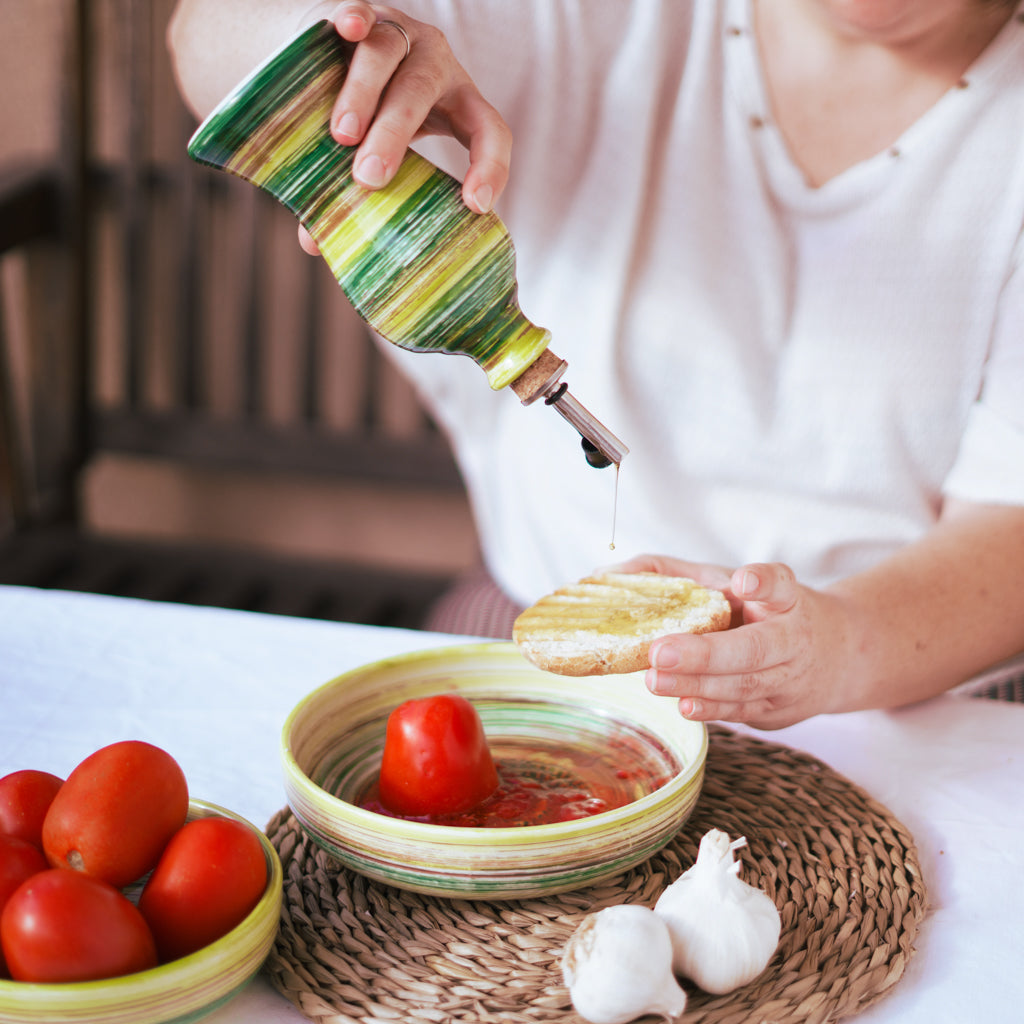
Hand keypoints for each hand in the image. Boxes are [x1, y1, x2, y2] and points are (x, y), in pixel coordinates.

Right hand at [298, 1, 511, 253]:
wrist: (329, 53)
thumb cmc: (364, 118)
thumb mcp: (371, 155)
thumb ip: (352, 194)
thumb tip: (312, 244)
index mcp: (456, 104)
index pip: (490, 131)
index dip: (490, 167)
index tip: (474, 205)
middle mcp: (435, 64)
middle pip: (420, 93)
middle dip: (395, 135)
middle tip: (369, 177)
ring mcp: (399, 32)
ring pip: (385, 55)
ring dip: (364, 96)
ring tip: (341, 137)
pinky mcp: (361, 11)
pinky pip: (360, 11)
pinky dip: (354, 18)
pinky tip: (347, 27)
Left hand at [611, 554, 853, 729]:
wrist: (836, 657)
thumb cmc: (766, 612)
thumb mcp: (733, 583)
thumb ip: (678, 575)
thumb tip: (611, 574)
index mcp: (788, 600)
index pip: (781, 585)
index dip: (763, 583)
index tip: (742, 581)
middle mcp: (794, 640)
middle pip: (753, 650)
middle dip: (705, 655)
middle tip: (661, 651)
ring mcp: (790, 681)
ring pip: (743, 687)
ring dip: (697, 686)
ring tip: (655, 679)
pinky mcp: (778, 712)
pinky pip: (743, 711)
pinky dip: (713, 710)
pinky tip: (684, 704)